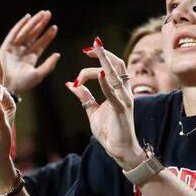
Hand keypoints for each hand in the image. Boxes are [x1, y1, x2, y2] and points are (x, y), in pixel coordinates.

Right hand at [0, 10, 60, 94]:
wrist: (7, 86)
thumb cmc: (23, 84)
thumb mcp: (38, 75)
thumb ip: (48, 65)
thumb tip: (58, 54)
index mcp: (31, 58)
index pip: (41, 44)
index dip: (47, 35)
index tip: (55, 27)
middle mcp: (23, 51)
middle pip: (34, 34)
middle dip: (41, 24)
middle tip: (48, 13)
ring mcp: (15, 48)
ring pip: (26, 32)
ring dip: (34, 22)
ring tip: (42, 14)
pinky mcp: (6, 46)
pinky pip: (14, 33)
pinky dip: (21, 25)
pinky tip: (28, 17)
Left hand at [66, 37, 144, 169]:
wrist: (121, 151)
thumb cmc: (110, 132)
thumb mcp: (93, 111)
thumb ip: (85, 97)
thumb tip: (70, 84)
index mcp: (118, 91)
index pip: (109, 69)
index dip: (93, 65)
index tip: (81, 66)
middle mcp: (124, 92)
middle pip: (117, 64)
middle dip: (104, 53)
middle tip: (92, 45)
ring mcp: (124, 100)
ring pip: (116, 74)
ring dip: (105, 60)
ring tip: (96, 49)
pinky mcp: (121, 109)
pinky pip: (113, 93)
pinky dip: (106, 83)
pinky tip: (101, 74)